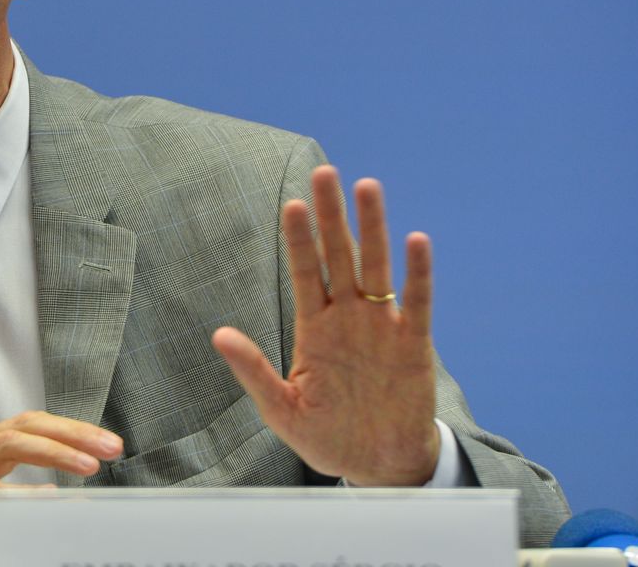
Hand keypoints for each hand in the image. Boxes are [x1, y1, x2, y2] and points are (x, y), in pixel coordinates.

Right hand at [0, 411, 122, 566]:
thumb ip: (7, 512)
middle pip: (24, 426)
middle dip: (71, 432)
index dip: (67, 431)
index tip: (103, 445)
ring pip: (8, 445)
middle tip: (109, 446)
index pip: (27, 428)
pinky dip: (14, 494)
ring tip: (87, 465)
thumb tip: (50, 518)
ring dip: (53, 452)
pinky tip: (42, 499)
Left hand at [212, 165, 439, 486]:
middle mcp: (348, 317)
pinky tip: (416, 241)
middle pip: (340, 255)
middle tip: (324, 172)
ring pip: (377, 267)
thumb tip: (219, 335)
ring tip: (367, 187)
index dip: (300, 239)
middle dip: (332, 215)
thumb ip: (253, 370)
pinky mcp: (413, 344)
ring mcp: (381, 327)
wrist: (375, 465)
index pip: (306, 272)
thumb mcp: (281, 408)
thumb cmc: (326, 436)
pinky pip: (417, 303)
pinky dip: (418, 273)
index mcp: (315, 328)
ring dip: (374, 228)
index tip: (292, 204)